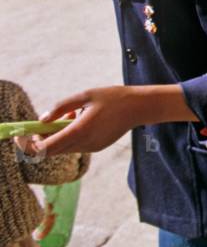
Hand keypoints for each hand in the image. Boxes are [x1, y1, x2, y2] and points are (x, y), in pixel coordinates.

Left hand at [25, 87, 143, 155]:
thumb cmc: (114, 98)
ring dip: (58, 135)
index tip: (27, 133)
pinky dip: (70, 136)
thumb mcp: (86, 95)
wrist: (140, 107)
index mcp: (79, 131)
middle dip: (43, 139)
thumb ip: (61, 107)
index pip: (45, 148)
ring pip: (63, 148)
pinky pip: (76, 145)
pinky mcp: (97, 147)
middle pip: (51, 151)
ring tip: (72, 114)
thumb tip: (42, 119)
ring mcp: (91, 147)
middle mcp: (84, 143)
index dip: (31, 144)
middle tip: (45, 122)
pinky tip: (82, 119)